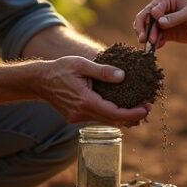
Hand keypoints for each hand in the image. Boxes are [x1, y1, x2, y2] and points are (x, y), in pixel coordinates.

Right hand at [34, 56, 150, 126]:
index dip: (132, 113)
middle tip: (147, 106)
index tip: (146, 108)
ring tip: (137, 106)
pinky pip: (97, 118)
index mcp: (85, 101)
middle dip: (131, 116)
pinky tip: (118, 105)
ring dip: (121, 116)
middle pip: (112, 121)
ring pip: (105, 121)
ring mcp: (77, 118)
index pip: (114, 113)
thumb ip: (102, 71)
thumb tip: (123, 76)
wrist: (39, 81)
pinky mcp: (75, 117)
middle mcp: (81, 113)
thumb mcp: (82, 65)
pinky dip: (109, 114)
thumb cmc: (60, 69)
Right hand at [133, 0, 186, 49]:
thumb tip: (158, 20)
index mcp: (166, 0)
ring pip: (149, 30)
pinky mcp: (166, 33)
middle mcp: (161, 9)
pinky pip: (156, 38)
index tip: (153, 28)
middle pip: (146, 19)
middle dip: (144, 29)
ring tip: (150, 46)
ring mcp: (163, 22)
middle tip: (144, 40)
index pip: (151, 9)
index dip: (148, 19)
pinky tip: (157, 47)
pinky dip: (155, 43)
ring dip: (148, 37)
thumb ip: (174, 17)